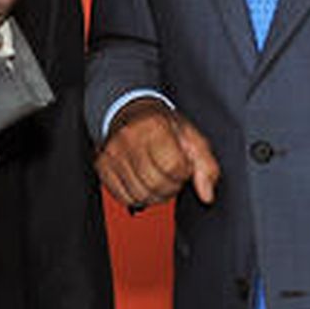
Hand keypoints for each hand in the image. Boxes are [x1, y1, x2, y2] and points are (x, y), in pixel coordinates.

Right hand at [94, 99, 218, 209]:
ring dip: (154, 194)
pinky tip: (142, 182)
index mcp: (155, 126)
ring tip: (157, 177)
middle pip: (156, 183)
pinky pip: (122, 197)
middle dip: (170, 186)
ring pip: (139, 194)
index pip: (174, 166)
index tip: (183, 165)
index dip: (184, 172)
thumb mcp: (191, 137)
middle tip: (171, 174)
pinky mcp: (102, 166)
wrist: (129, 111)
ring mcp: (113, 153)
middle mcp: (130, 138)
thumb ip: (205, 166)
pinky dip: (137, 196)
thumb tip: (207, 195)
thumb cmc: (162, 125)